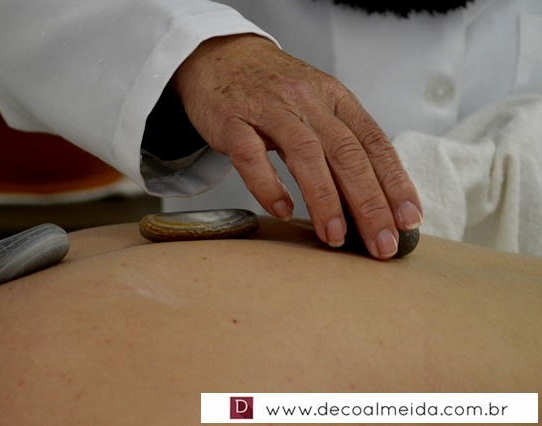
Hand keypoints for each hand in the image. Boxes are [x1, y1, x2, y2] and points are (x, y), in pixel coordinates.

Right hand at [171, 34, 422, 258]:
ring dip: (325, 200)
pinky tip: (283, 210)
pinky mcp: (232, 120)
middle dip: (369, 203)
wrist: (220, 57)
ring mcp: (268, 109)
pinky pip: (251, 156)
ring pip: (305, 155)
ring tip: (336, 237)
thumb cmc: (272, 89)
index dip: (395, 182)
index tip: (408, 220)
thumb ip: (339, 140)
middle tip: (382, 244)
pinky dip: (269, 186)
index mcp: (335, 98)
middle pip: (347, 153)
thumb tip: (370, 197)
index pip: (374, 142)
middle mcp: (307, 101)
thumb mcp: (316, 103)